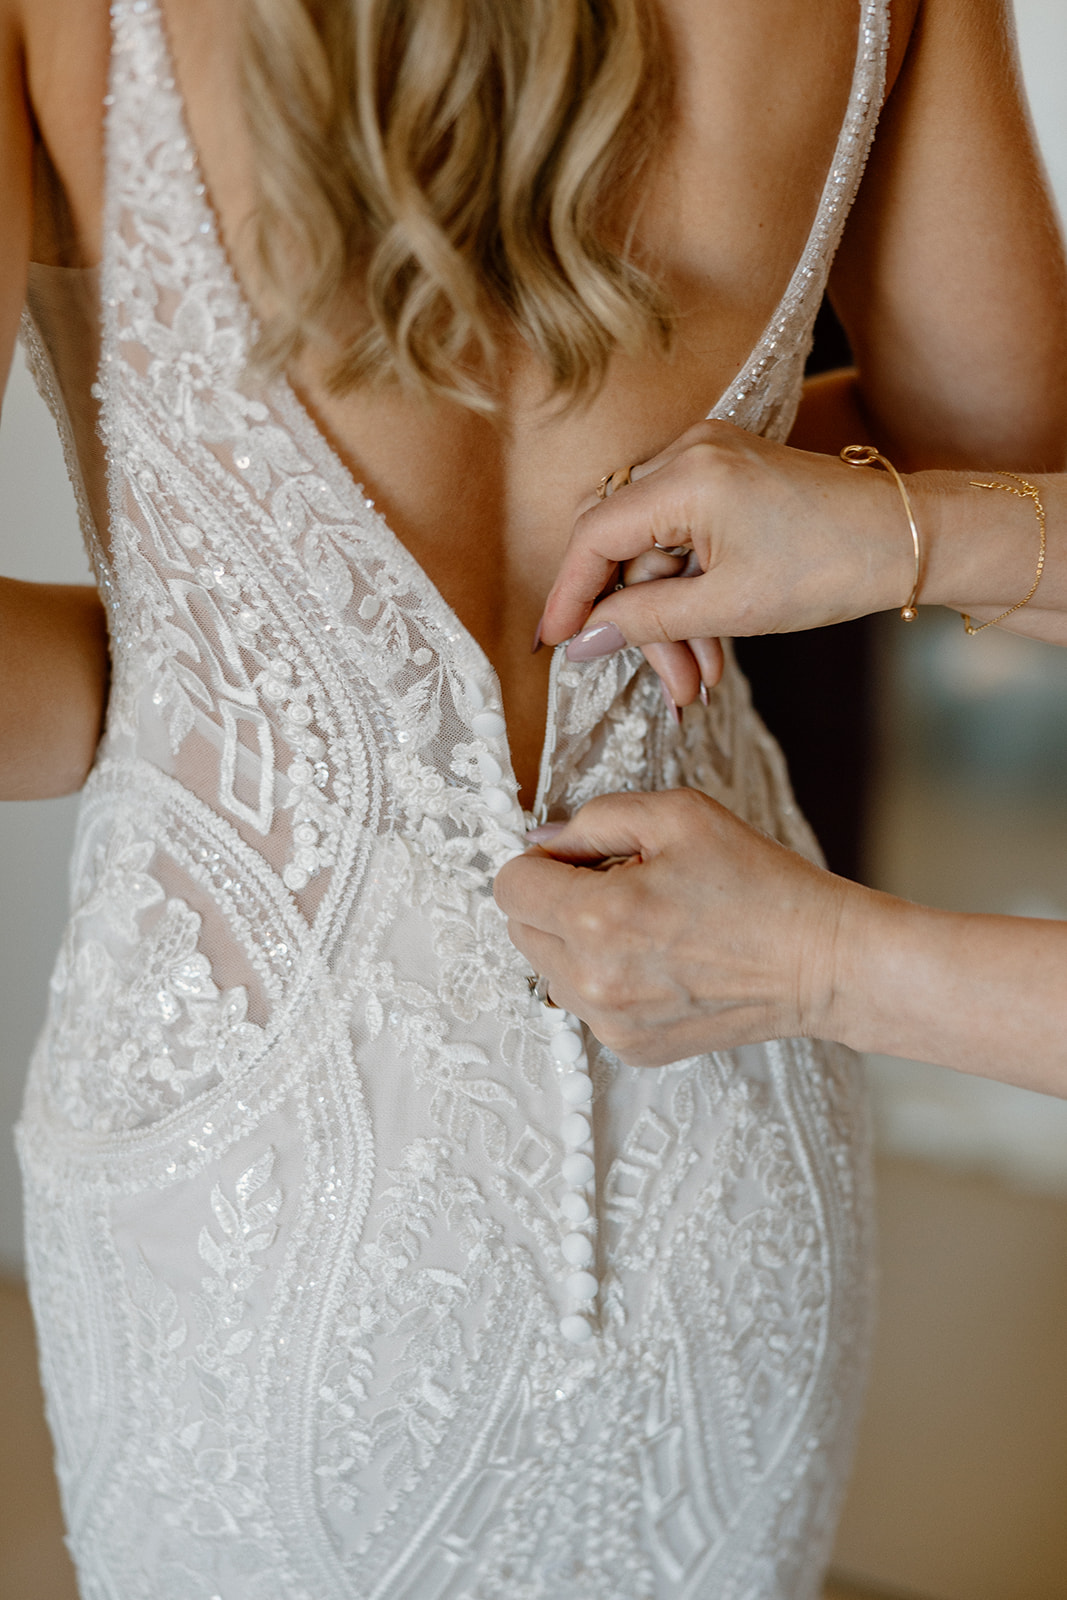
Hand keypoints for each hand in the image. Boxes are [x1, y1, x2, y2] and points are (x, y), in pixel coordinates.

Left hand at [493, 788, 850, 1065]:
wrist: (820, 962)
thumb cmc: (758, 882)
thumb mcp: (679, 815)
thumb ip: (595, 819)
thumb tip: (542, 841)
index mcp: (598, 917)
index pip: (510, 887)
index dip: (542, 862)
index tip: (583, 858)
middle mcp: (594, 981)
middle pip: (521, 930)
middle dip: (555, 901)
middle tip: (620, 885)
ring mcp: (612, 1023)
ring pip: (549, 971)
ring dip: (576, 943)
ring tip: (645, 926)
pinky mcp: (631, 1048)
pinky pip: (586, 1005)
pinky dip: (606, 980)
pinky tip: (660, 962)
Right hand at [543, 421, 915, 703]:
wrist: (909, 539)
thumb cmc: (830, 566)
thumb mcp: (728, 608)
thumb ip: (643, 621)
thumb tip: (581, 641)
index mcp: (686, 475)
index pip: (595, 535)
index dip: (570, 594)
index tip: (557, 643)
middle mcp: (690, 452)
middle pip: (624, 545)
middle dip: (639, 621)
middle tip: (666, 683)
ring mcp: (710, 457)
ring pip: (656, 548)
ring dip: (672, 617)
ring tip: (701, 678)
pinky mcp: (729, 473)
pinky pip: (685, 536)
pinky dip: (693, 590)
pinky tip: (714, 644)